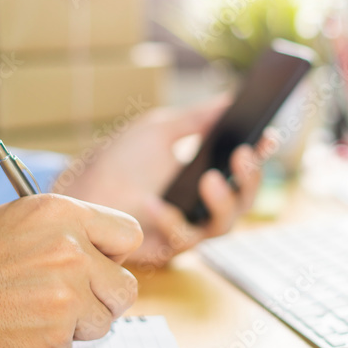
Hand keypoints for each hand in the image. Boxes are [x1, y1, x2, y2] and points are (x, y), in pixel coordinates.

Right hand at [0, 194, 141, 347]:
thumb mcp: (10, 223)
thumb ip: (61, 231)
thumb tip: (100, 250)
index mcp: (60, 213)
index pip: (128, 234)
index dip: (113, 255)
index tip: (98, 267)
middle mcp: (71, 249)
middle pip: (124, 285)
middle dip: (100, 298)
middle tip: (64, 302)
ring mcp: (66, 294)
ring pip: (104, 320)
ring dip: (76, 326)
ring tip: (28, 315)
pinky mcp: (54, 335)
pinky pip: (72, 346)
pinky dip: (48, 347)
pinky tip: (13, 332)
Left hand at [55, 99, 270, 268]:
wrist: (80, 194)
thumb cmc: (118, 162)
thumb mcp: (159, 130)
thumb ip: (196, 118)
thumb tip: (230, 99)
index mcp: (206, 173)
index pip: (243, 166)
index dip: (260, 154)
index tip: (267, 136)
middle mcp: (203, 204)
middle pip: (244, 199)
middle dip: (250, 178)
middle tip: (242, 155)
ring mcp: (189, 228)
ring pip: (224, 225)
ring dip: (222, 201)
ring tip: (209, 179)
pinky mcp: (168, 249)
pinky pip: (183, 240)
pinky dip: (172, 221)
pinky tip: (155, 203)